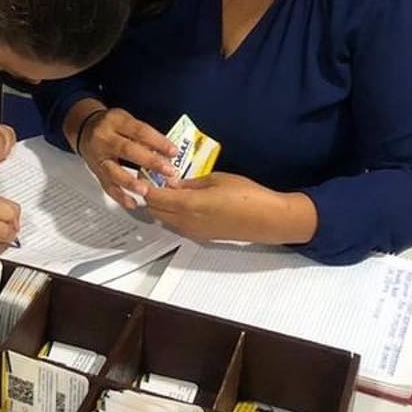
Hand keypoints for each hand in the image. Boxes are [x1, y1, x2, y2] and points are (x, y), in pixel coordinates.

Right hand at [76, 107, 178, 209]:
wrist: (83, 129)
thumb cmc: (110, 125)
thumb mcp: (126, 121)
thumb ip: (143, 136)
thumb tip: (165, 153)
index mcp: (115, 122)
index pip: (139, 131)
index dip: (158, 141)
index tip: (173, 152)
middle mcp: (104, 138)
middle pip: (127, 150)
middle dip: (150, 162)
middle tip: (168, 171)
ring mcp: (98, 156)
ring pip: (114, 171)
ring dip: (131, 183)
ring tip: (146, 191)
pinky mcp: (96, 171)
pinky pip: (107, 186)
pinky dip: (120, 196)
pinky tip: (132, 202)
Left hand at [143, 174, 316, 244]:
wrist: (267, 220)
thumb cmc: (246, 195)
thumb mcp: (216, 179)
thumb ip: (191, 183)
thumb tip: (173, 183)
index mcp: (188, 204)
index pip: (154, 197)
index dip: (146, 186)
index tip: (145, 174)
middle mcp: (185, 222)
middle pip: (154, 211)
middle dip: (151, 196)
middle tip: (155, 180)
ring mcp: (193, 232)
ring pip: (164, 220)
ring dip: (161, 206)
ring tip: (169, 190)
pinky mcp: (201, 237)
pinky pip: (177, 226)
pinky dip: (172, 214)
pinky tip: (183, 202)